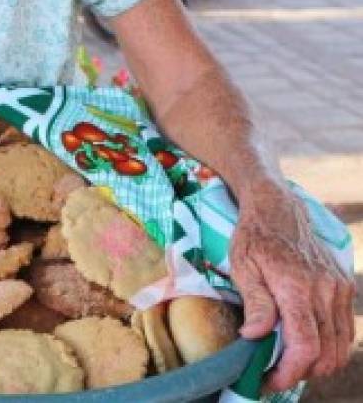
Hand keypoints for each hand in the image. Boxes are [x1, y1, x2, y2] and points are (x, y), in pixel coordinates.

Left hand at [230, 182, 355, 391]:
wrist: (277, 206)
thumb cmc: (253, 236)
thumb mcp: (242, 266)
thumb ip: (254, 303)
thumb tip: (254, 337)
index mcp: (296, 286)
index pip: (305, 346)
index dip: (289, 372)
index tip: (268, 380)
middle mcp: (324, 289)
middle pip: (326, 353)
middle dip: (301, 372)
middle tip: (274, 373)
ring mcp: (338, 287)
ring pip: (340, 346)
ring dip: (318, 363)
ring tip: (289, 361)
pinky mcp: (343, 285)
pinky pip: (345, 329)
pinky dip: (331, 346)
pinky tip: (307, 345)